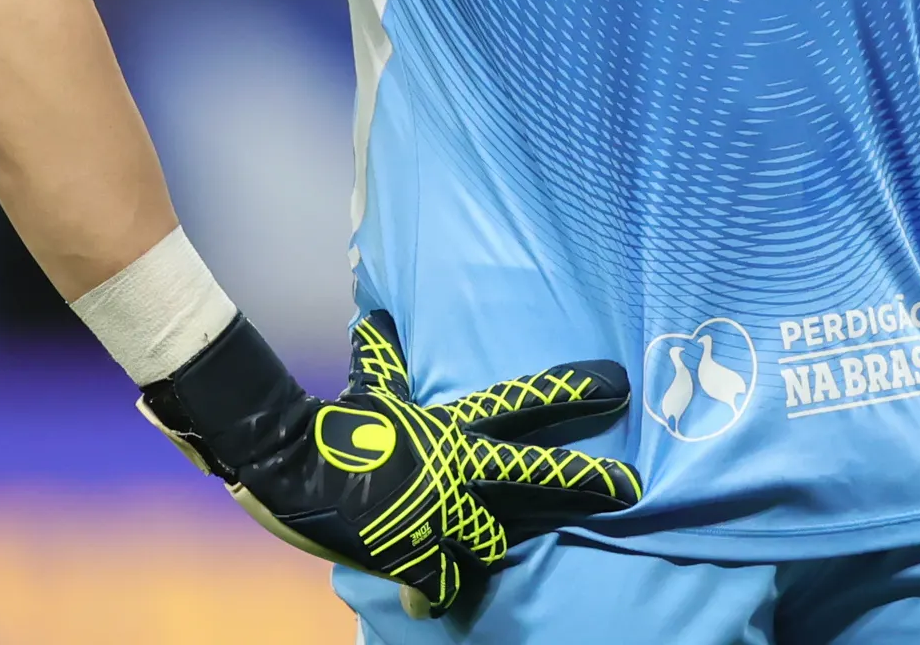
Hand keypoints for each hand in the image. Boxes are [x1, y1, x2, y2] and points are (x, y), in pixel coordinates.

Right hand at [140, 309, 643, 614]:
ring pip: (490, 543)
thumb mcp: (370, 391)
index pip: (522, 402)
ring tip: (470, 560)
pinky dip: (433, 594)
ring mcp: (437, 513)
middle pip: (534, 473)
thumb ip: (383, 362)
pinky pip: (441, 585)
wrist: (286, 463)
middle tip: (633, 486)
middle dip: (586, 480)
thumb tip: (376, 318)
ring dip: (481, 553)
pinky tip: (423, 602)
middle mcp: (455, 468)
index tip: (618, 384)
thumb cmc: (333, 424)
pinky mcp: (411, 554)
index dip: (570, 391)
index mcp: (449, 428)